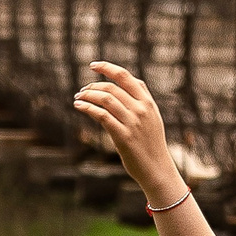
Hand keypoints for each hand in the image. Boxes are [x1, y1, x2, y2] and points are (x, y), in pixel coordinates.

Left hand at [73, 61, 183, 201]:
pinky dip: (88, 108)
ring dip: (88, 96)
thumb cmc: (152, 144)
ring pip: (106, 99)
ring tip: (78, 98)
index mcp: (147, 102)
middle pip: (112, 88)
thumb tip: (130, 82)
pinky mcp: (123, 136)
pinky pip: (101, 116)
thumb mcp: (153, 117)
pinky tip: (79, 107)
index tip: (93, 66)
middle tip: (82, 91)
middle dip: (93, 86)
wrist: (157, 169)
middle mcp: (141, 109)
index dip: (107, 68)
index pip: (125, 76)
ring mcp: (132, 122)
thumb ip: (142, 99)